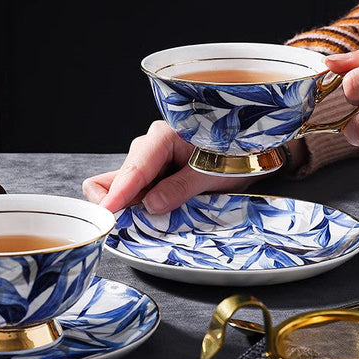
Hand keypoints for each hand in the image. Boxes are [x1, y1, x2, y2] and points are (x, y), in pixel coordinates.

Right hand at [82, 121, 255, 212]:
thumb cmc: (235, 152)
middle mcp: (151, 146)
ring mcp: (151, 160)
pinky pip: (138, 189)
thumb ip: (180, 188)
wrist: (251, 146)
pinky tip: (161, 209)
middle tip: (134, 221)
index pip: (133, 169)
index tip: (107, 212)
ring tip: (164, 212)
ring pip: (126, 185)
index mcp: (163, 137)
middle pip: (120, 176)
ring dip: (134, 205)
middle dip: (120, 201)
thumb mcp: (212, 173)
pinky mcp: (155, 173)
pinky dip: (142, 204)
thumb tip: (151, 205)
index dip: (117, 193)